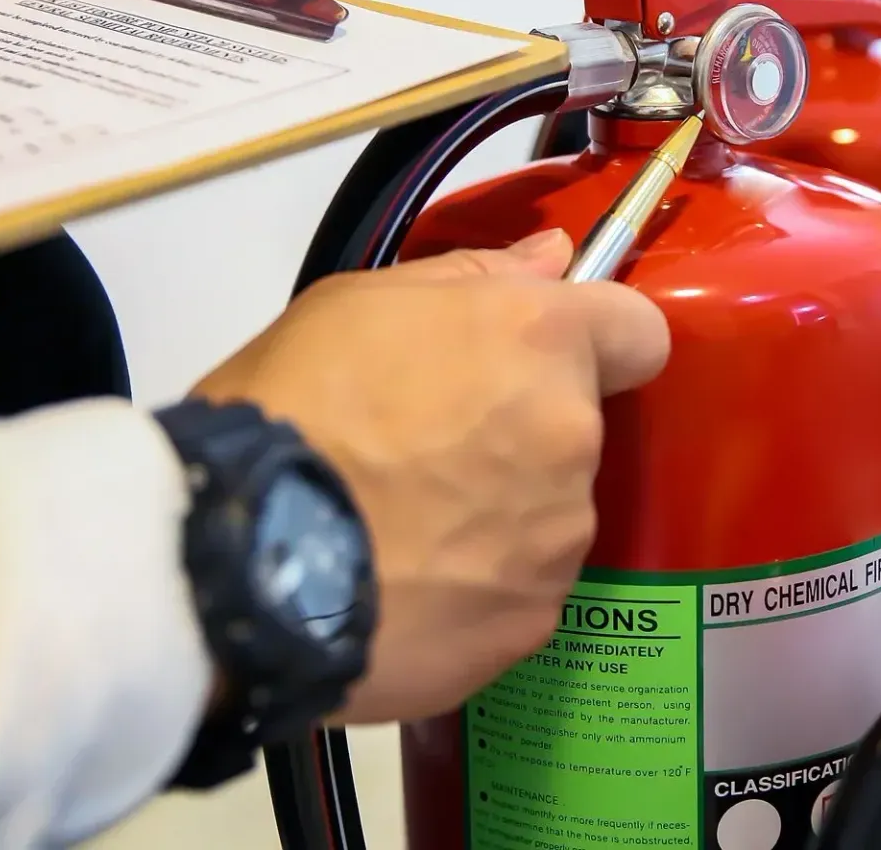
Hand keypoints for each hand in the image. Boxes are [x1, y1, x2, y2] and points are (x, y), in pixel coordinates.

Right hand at [190, 229, 669, 721]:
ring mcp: (559, 537)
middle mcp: (571, 436)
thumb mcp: (352, 307)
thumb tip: (551, 259)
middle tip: (422, 449)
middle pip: (576, 427)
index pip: (637, 330)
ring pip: (549, 513)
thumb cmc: (289, 413)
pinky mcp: (531, 622)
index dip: (597, 342)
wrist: (242, 564)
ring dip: (498, 514)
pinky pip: (518, 591)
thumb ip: (469, 277)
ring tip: (400, 528)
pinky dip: (475, 589)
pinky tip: (402, 586)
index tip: (541, 360)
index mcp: (540, 341)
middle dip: (519, 432)